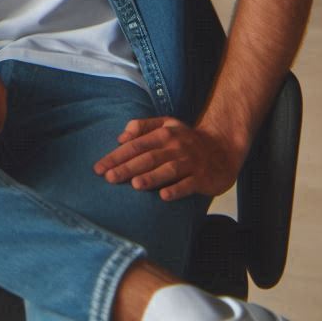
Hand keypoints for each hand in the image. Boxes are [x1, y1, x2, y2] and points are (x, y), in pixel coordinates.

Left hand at [93, 117, 243, 200]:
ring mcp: (190, 162)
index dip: (116, 156)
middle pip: (148, 157)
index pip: (135, 145)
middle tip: (108, 178)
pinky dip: (177, 189)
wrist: (222, 147)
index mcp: (163, 134)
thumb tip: (120, 138)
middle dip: (127, 167)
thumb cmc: (186, 139)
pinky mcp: (203, 177)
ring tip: (134, 185)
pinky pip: (189, 184)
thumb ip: (141, 126)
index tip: (99, 168)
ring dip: (151, 177)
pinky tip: (164, 196)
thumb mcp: (166, 125)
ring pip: (168, 169)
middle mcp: (175, 146)